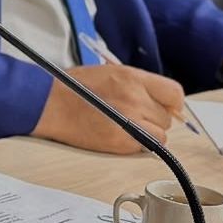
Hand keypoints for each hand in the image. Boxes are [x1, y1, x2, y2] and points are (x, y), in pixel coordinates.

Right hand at [33, 64, 184, 153]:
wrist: (48, 103)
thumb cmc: (73, 87)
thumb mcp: (109, 73)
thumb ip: (137, 85)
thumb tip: (159, 100)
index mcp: (132, 77)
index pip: (174, 93)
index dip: (171, 103)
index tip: (164, 107)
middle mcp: (135, 98)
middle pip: (167, 118)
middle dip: (154, 119)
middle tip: (134, 117)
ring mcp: (130, 122)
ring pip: (160, 136)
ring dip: (148, 135)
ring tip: (125, 127)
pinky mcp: (122, 142)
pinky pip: (145, 149)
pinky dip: (135, 146)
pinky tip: (117, 136)